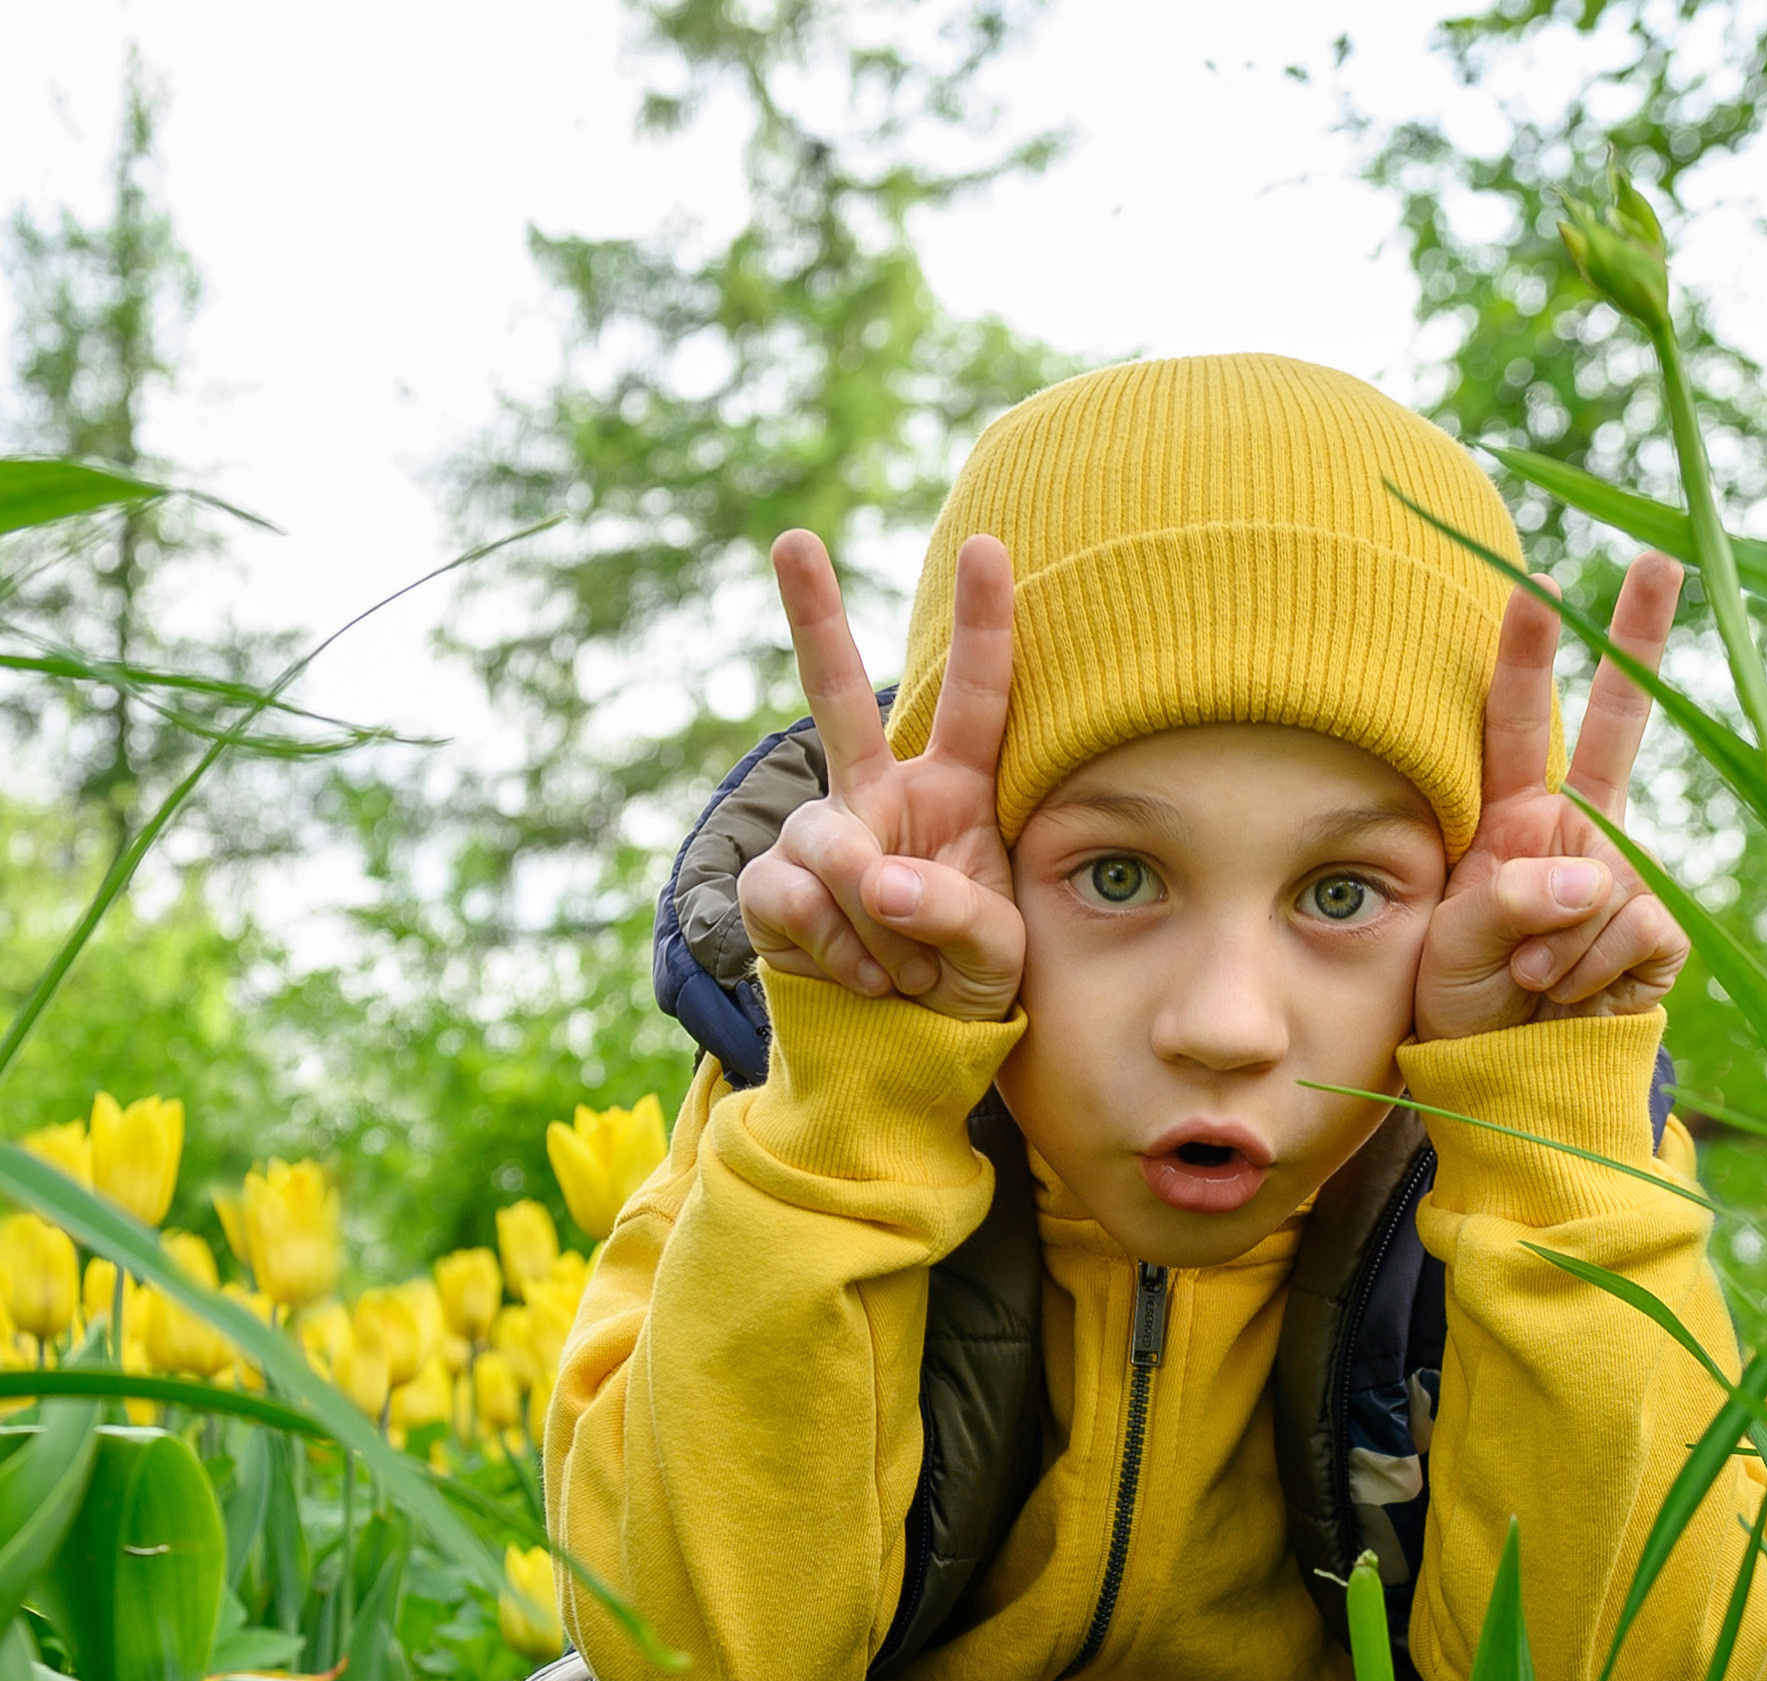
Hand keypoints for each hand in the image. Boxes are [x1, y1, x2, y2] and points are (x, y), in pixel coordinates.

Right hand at [738, 529, 1026, 1025]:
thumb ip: (954, 909)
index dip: (985, 627)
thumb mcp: (996, 954)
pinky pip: (794, 895)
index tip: (993, 548)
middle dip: (813, 617)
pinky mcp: (771, 884)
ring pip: (832, 843)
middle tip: (793, 539)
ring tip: (904, 968)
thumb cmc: (964, 988)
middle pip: (839, 698)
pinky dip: (836, 946)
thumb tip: (876, 878)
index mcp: (955, 793)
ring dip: (877, 922)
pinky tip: (862, 977)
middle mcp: (879, 795)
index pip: (975, 703)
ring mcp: (820, 835)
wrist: (901, 1054)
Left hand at [1414, 551, 1690, 1041]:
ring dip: (1556, 944)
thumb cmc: (1464, 1006)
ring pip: (1608, 877)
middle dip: (1639, 639)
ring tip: (1528, 982)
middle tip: (1658, 560)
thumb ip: (1508, 899)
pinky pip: (1634, 927)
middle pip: (1619, 723)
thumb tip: (1595, 876)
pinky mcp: (1659, 929)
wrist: (1509, 1079)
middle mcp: (1578, 831)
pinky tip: (1567, 996)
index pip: (1517, 724)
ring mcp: (1624, 874)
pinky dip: (1589, 971)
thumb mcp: (1453, 946)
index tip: (1531, 583)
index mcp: (1514, 818)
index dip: (1527, 656)